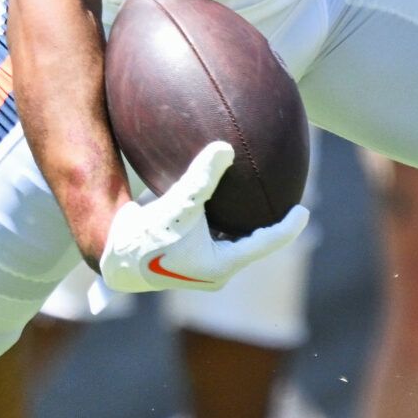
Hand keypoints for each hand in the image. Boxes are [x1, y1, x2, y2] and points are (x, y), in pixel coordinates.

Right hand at [98, 140, 309, 295]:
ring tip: (257, 201)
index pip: (266, 244)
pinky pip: (215, 236)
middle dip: (268, 226)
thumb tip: (226, 147)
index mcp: (221, 266)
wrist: (112, 252)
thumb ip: (201, 178)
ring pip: (233, 241)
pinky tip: (221, 199)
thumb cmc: (145, 235)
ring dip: (244, 223)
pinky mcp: (187, 255)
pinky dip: (223, 219)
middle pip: (252, 244)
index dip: (288, 227)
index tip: (305, 211)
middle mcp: (214, 270)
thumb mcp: (177, 205)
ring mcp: (200, 265)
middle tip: (287, 203)